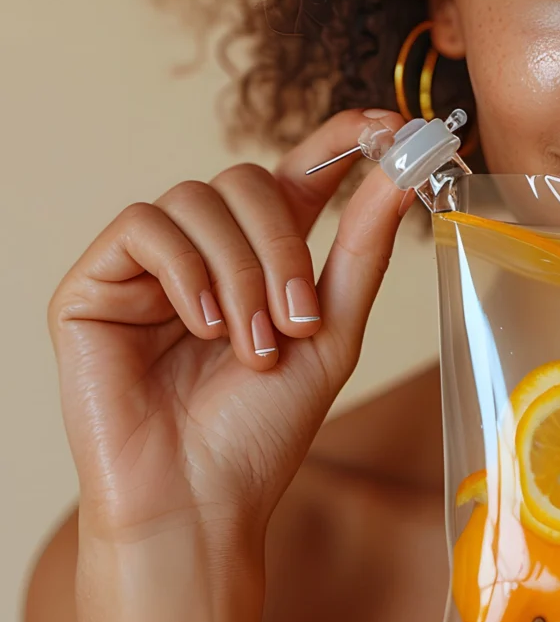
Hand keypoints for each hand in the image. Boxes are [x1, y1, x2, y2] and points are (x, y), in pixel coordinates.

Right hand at [47, 109, 412, 621]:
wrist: (198, 499)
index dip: (341, 138)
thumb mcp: (333, 330)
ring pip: (198, 198)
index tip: (390, 122)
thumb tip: (400, 171)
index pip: (300, 172)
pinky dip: (185, 271)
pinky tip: (202, 326)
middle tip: (298, 319)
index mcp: (265, 255)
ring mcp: (150, 263)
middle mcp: (207, 248)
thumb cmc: (264, 427)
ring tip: (250, 344)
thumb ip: (361, 247)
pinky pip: (144, 226)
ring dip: (239, 270)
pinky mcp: (96, 282)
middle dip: (281, 245)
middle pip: (247, 180)